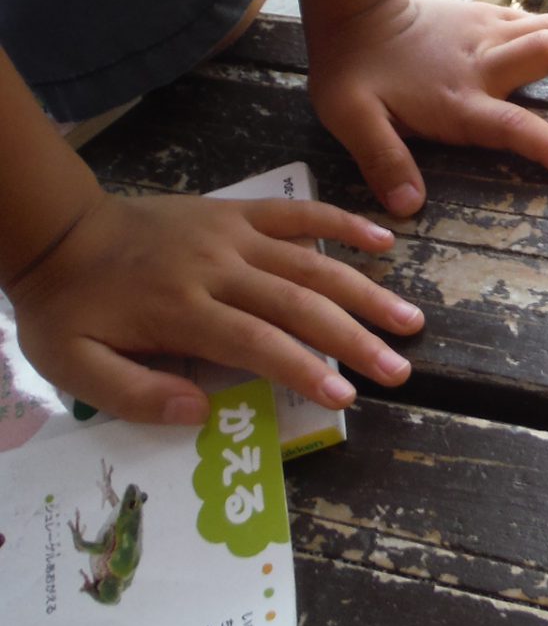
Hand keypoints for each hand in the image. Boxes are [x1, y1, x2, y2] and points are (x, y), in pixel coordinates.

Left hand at [7, 191, 420, 424]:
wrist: (61, 233)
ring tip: (409, 319)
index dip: (304, 369)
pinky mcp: (239, 213)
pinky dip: (342, 223)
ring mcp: (234, 235)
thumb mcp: (72, 366)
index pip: (257, 343)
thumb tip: (200, 412)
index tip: (345, 398)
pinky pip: (298, 213)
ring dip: (365, 291)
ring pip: (311, 262)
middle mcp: (220, 269)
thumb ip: (133, 392)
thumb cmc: (71, 309)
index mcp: (182, 310)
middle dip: (354, 339)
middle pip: (299, 304)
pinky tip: (384, 239)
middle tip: (398, 369)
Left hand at [305, 0, 547, 214]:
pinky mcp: (488, 15)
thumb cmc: (353, 72)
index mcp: (459, 98)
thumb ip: (383, 161)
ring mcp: (489, 32)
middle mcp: (484, 61)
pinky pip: (535, 20)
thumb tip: (407, 206)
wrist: (354, 11)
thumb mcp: (353, 120)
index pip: (515, 126)